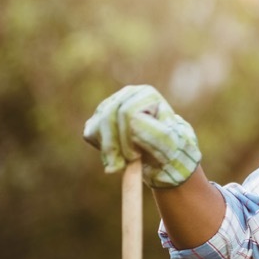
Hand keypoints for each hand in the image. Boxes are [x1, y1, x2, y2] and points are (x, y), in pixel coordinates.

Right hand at [83, 85, 201, 187]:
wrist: (161, 151)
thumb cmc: (167, 146)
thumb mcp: (168, 142)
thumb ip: (154, 133)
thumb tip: (133, 123)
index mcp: (145, 94)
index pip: (126, 112)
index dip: (127, 138)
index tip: (136, 156)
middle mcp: (126, 94)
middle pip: (108, 118)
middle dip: (114, 145)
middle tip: (124, 165)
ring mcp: (110, 104)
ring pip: (97, 127)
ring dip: (108, 150)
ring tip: (122, 165)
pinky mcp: (97, 118)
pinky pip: (91, 134)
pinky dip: (102, 149)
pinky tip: (117, 157)